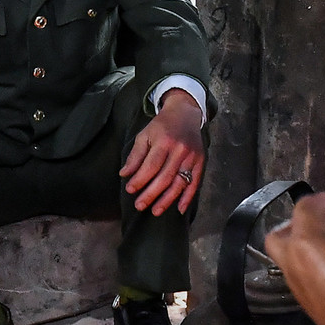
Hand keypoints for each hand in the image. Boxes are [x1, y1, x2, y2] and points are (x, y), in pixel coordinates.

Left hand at [121, 90, 204, 215]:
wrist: (185, 114)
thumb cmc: (161, 126)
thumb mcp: (144, 135)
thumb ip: (135, 156)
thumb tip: (124, 174)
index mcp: (164, 141)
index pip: (151, 165)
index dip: (140, 180)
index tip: (130, 190)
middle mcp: (180, 150)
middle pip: (165, 177)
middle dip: (151, 194)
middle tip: (139, 206)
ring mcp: (192, 157)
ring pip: (179, 183)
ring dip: (167, 199)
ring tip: (156, 211)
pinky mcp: (200, 162)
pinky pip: (195, 183)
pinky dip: (188, 197)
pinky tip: (180, 209)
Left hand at [263, 190, 324, 324]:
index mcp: (305, 242)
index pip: (307, 208)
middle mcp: (293, 263)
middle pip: (282, 234)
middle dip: (305, 224)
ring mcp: (298, 286)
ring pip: (295, 257)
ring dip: (319, 246)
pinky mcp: (310, 305)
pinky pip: (308, 276)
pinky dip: (323, 265)